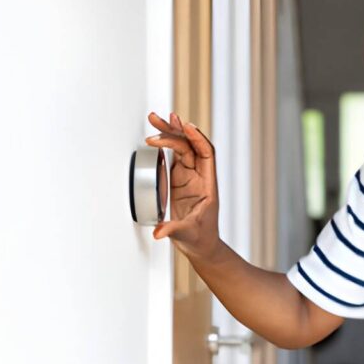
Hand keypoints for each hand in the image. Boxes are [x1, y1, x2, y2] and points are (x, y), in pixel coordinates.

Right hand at [144, 111, 220, 261]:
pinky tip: (157, 136)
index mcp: (207, 184)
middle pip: (191, 145)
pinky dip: (165, 144)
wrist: (201, 245)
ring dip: (169, 133)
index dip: (196, 138)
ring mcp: (189, 177)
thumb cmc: (200, 238)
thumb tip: (159, 231)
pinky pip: (174, 156)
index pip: (206, 153)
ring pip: (182, 147)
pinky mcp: (179, 180)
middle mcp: (200, 176)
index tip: (185, 126)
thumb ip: (172, 230)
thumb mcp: (186, 234)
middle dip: (176, 130)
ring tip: (155, 119)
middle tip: (160, 118)